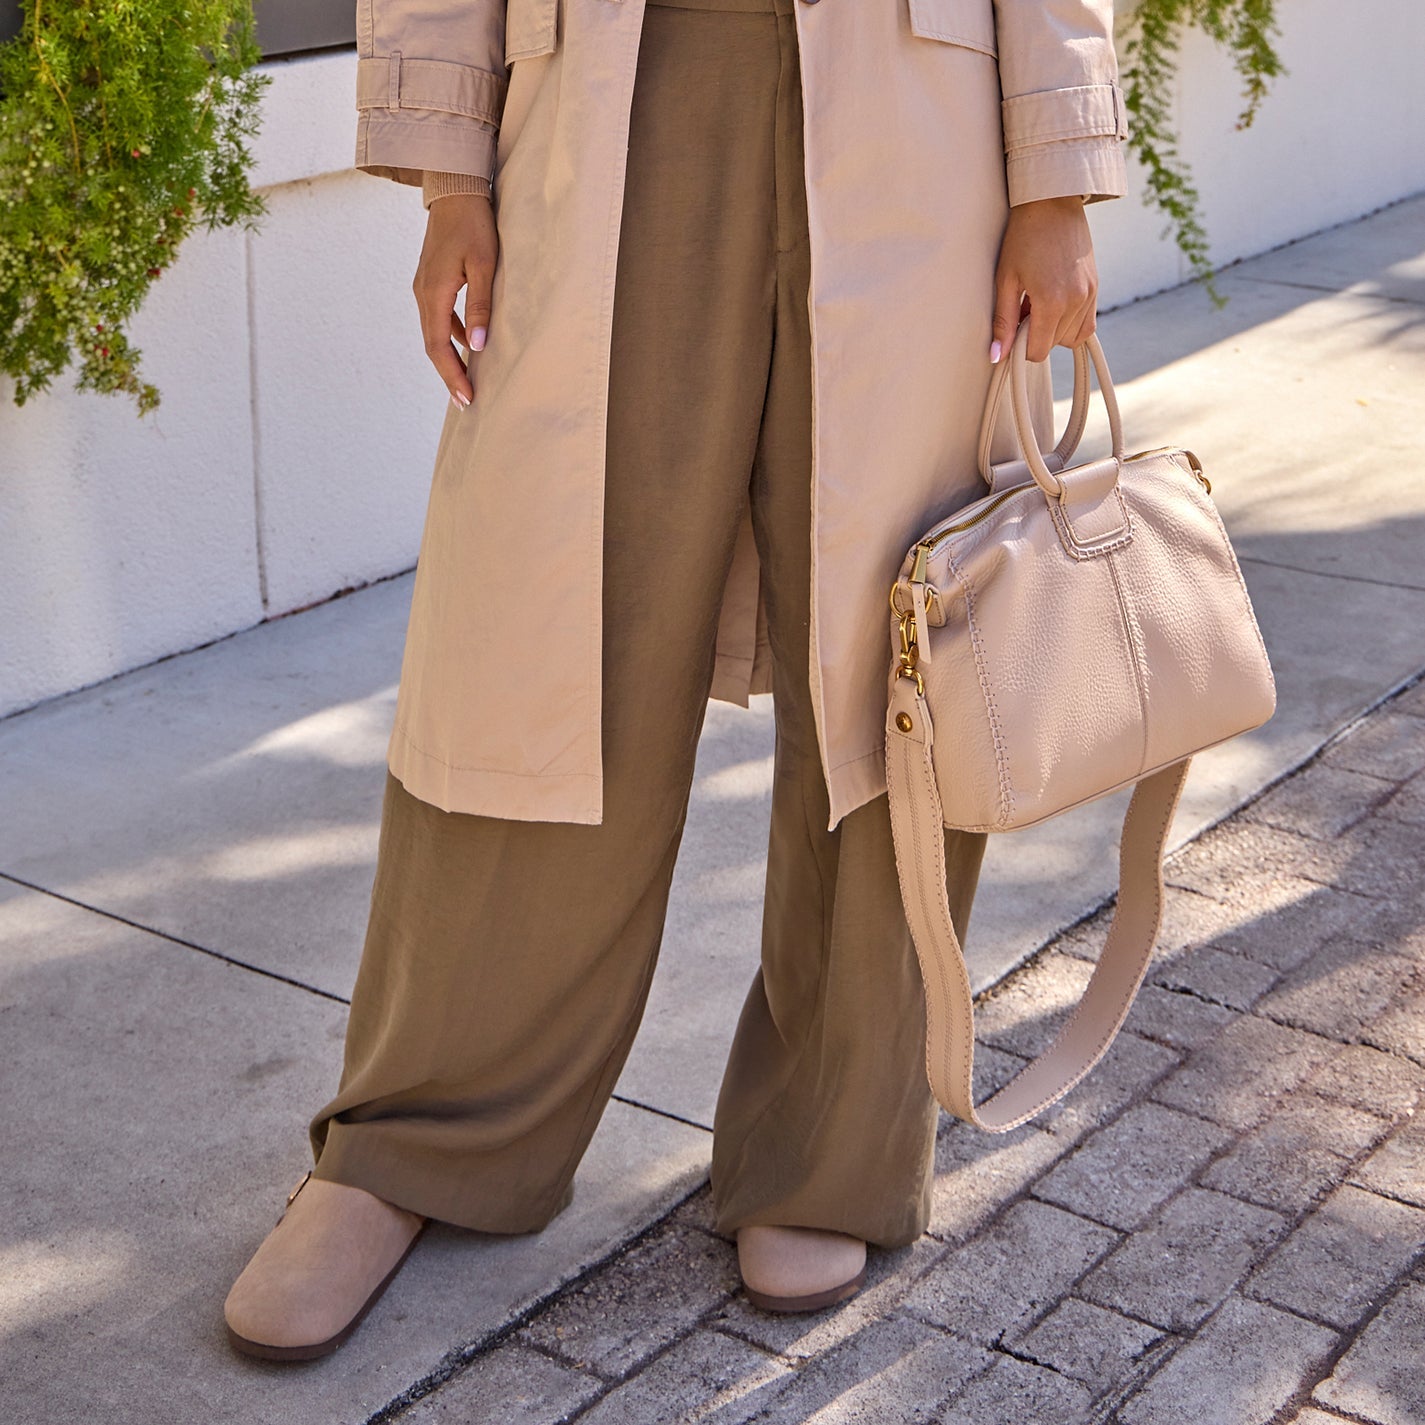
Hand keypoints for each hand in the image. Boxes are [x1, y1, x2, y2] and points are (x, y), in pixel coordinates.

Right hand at [412, 193, 497, 407]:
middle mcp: (423, 293)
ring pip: (434, 333)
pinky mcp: (431, 281)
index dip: (452, 375)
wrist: (454, 189)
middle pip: (433, 345)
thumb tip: (478, 345)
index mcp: (434, 293)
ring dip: (449, 358)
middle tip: (466, 401)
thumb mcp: (484, 265)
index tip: (466, 398)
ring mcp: (424, 287)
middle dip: (449, 374)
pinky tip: (468, 344)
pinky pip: (439, 318)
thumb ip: (480, 306)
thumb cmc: (474, 224)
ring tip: (466, 380)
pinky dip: (451, 337)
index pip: (439, 346)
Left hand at [990, 196, 1097, 364]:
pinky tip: (1056, 303)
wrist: (1053, 202)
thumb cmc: (1024, 237)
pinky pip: (1086, 324)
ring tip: (1039, 302)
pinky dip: (1070, 323)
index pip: (1037, 351)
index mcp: (1052, 302)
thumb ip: (1003, 321)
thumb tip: (998, 356)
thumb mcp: (1006, 280)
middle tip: (1023, 308)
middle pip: (1053, 345)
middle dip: (1035, 335)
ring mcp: (1090, 294)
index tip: (1012, 329)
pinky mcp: (1096, 287)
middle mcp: (1076, 301)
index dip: (1020, 347)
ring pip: (1071, 338)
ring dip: (1053, 329)